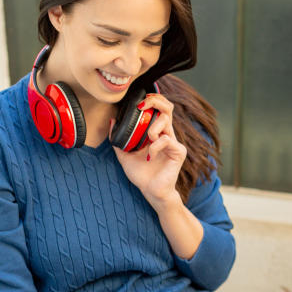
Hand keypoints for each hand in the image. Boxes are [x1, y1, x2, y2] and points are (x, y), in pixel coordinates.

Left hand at [111, 93, 184, 208]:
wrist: (151, 191)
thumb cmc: (141, 174)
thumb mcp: (124, 155)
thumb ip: (117, 139)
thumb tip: (112, 121)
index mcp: (156, 133)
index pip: (159, 109)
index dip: (152, 100)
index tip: (138, 103)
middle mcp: (166, 134)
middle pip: (168, 108)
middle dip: (156, 101)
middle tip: (143, 105)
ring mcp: (173, 142)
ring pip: (166, 120)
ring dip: (152, 127)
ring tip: (147, 139)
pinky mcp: (178, 151)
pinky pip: (166, 140)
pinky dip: (155, 146)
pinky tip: (150, 156)